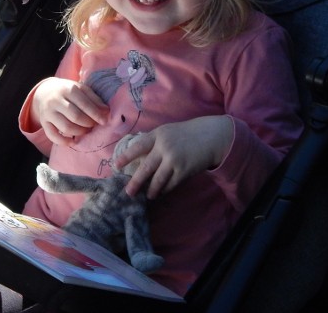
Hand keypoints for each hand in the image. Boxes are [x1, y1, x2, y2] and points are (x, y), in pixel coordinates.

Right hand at [31, 77, 108, 145]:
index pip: (84, 104)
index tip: (104, 121)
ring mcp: (48, 112)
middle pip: (75, 117)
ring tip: (85, 130)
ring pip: (65, 127)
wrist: (45, 91)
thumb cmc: (67, 91)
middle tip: (93, 125)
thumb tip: (106, 111)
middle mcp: (56, 100)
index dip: (96, 114)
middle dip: (88, 124)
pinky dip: (63, 141)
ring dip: (79, 132)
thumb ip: (94, 99)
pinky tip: (73, 141)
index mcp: (68, 90)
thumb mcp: (80, 89)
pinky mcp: (44, 122)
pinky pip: (52, 135)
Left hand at [115, 116, 234, 199]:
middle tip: (128, 192)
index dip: (126, 157)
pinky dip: (165, 189)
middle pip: (146, 168)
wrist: (210, 136)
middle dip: (136, 182)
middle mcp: (164, 147)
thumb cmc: (186, 134)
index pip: (138, 147)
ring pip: (158, 179)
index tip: (117, 166)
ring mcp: (174, 160)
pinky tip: (162, 192)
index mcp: (157, 135)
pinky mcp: (184, 170)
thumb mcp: (167, 132)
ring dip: (152, 190)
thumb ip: (154, 142)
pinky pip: (171, 184)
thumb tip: (139, 157)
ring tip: (148, 195)